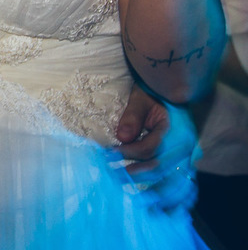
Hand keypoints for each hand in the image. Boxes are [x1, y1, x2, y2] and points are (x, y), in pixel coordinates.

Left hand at [115, 84, 197, 210]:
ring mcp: (190, 155)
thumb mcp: (141, 98)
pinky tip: (164, 208)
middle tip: (114, 180)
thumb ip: (132, 117)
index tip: (107, 157)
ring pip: (177, 182)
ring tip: (139, 204)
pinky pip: (186, 184)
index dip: (126, 154)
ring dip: (157, 195)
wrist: (177, 89)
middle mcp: (186, 146)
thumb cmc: (156, 93)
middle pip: (161, 168)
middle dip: (136, 176)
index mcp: (175, 130)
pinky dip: (176, 197)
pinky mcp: (188, 161)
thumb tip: (121, 137)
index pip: (149, 149)